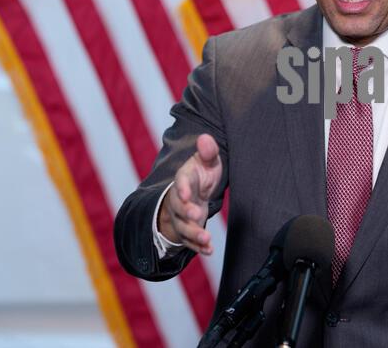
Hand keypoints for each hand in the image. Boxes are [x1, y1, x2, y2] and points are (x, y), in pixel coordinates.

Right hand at [157, 134, 222, 254]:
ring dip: (194, 233)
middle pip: (178, 208)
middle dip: (186, 212)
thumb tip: (205, 137)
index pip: (180, 183)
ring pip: (183, 227)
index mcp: (184, 180)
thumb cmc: (201, 174)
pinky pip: (190, 241)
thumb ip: (208, 152)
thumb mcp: (207, 161)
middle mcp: (179, 200)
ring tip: (206, 238)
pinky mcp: (188, 230)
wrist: (194, 191)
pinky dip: (199, 247)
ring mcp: (182, 217)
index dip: (182, 188)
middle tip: (196, 215)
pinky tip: (209, 251)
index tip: (187, 194)